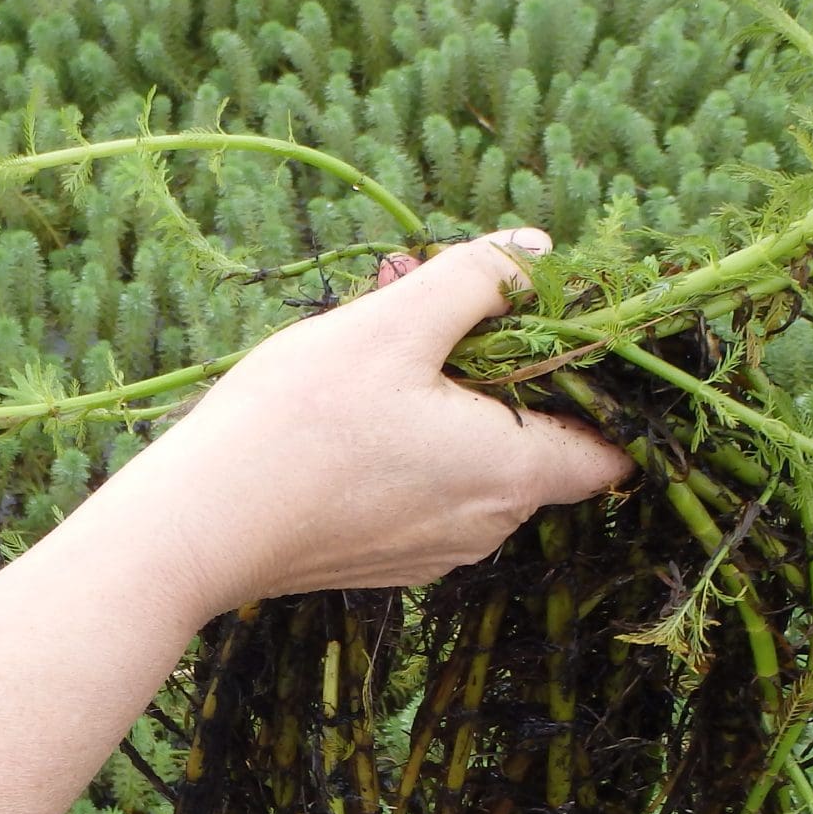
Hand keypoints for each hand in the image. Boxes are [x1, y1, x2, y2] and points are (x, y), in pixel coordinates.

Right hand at [105, 228, 631, 614]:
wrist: (199, 527)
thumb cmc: (298, 422)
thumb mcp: (393, 323)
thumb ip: (479, 278)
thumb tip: (540, 252)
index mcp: (514, 471)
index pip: (613, 447)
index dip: (603, 388)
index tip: (559, 336)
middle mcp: (489, 526)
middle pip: (536, 443)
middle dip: (501, 372)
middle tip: (435, 313)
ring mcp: (436, 551)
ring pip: (476, 465)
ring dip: (449, 405)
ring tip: (378, 351)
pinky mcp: (385, 561)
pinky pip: (427, 494)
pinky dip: (410, 449)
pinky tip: (348, 412)